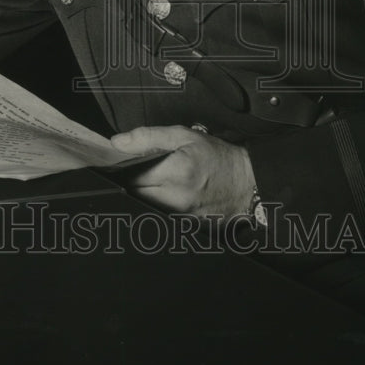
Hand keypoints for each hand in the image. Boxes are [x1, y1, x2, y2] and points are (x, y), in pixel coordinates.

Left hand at [111, 125, 255, 216]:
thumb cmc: (218, 158)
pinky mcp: (184, 227)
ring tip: (151, 182)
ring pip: (143, 207)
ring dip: (142, 195)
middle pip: (134, 194)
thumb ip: (148, 137)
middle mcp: (177, 199)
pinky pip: (157, 216)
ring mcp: (180, 217)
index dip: (123, 169)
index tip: (122, 163)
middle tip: (137, 171)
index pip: (131, 176)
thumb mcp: (184, 136)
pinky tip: (163, 196)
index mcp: (176, 173)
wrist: (246, 184)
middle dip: (130, 182)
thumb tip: (117, 142)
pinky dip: (154, 206)